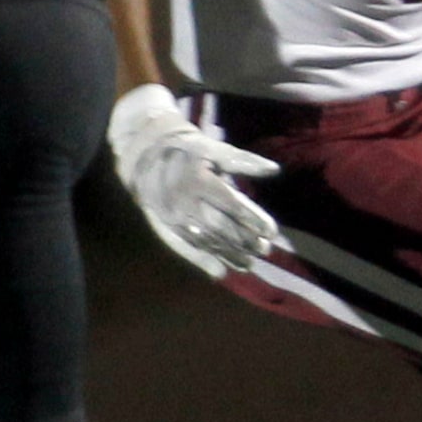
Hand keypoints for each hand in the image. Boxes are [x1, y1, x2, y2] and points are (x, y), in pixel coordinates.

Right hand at [108, 83, 279, 278]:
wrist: (147, 154)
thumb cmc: (189, 150)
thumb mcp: (215, 149)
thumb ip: (244, 161)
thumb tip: (274, 169)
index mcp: (200, 179)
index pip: (232, 204)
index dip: (253, 219)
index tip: (272, 231)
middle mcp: (186, 201)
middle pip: (220, 226)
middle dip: (244, 240)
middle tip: (265, 249)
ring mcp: (174, 216)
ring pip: (205, 241)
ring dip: (229, 254)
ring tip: (250, 264)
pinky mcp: (167, 226)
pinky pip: (187, 247)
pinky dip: (204, 262)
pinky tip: (220, 272)